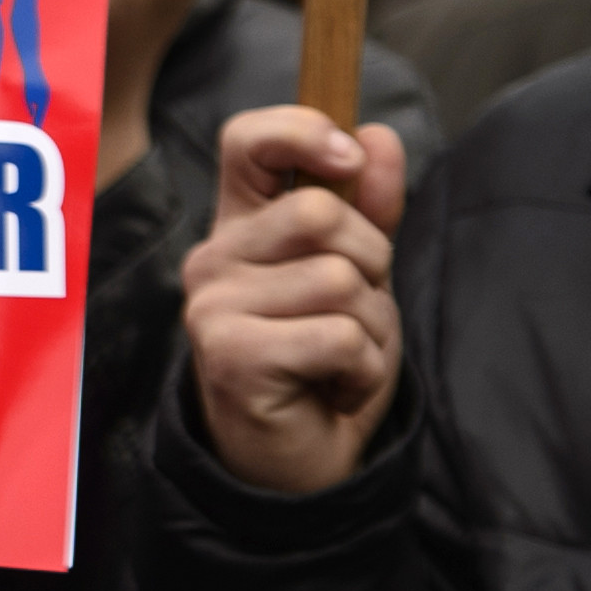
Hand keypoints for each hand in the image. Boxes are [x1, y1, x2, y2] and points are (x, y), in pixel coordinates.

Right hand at [185, 103, 407, 495]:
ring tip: (343, 357)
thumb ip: (368, 208)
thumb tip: (377, 135)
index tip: (346, 156)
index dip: (300, 131)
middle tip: (354, 310)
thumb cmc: (322, 361)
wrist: (299, 459)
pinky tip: (336, 385)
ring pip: (338, 279)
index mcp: (240, 227)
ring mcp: (213, 308)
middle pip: (319, 215)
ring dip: (370, 326)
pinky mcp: (231, 357)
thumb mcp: (358, 274)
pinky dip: (362, 367)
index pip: (247, 142)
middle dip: (371, 262)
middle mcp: (213, 259)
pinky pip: (339, 336)